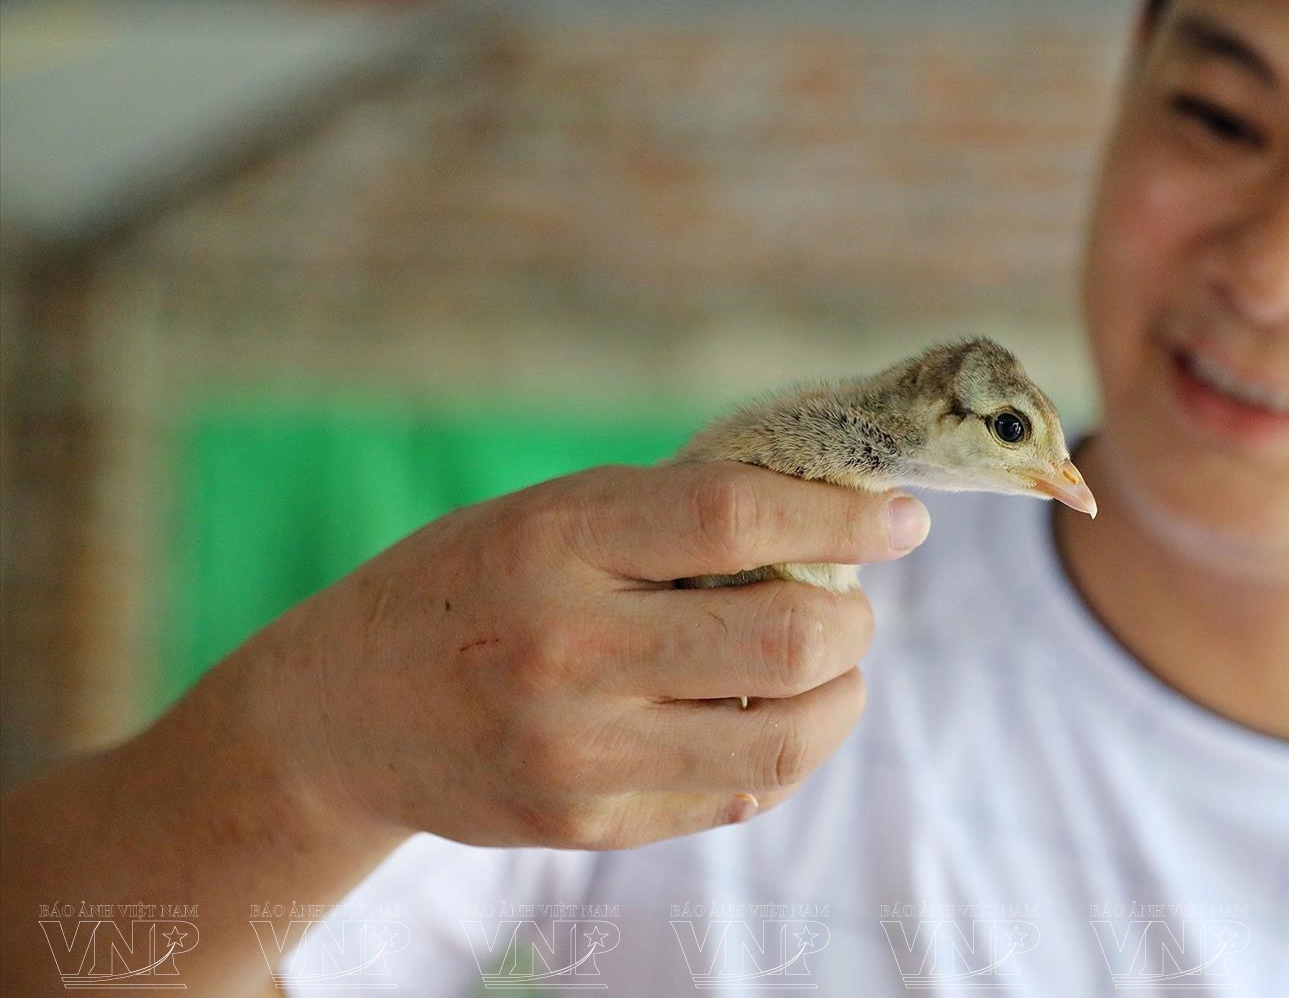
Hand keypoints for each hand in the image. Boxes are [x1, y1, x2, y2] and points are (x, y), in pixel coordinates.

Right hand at [258, 461, 930, 849]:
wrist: (343, 714)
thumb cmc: (473, 584)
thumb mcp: (552, 514)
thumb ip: (678, 512)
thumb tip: (838, 504)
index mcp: (556, 541)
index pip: (737, 517)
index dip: (843, 515)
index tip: (904, 518)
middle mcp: (565, 648)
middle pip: (784, 635)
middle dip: (855, 616)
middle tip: (854, 599)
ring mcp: (577, 751)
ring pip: (784, 736)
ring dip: (841, 691)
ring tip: (830, 661)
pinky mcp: (589, 825)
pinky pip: (737, 792)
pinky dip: (785, 747)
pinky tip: (772, 711)